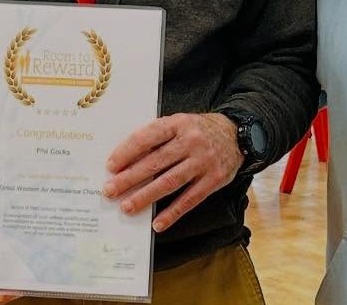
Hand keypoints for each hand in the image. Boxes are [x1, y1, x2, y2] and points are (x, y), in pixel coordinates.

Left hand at [103, 113, 242, 232]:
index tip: (111, 166)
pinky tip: (157, 223)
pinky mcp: (214, 180)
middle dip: (130, 178)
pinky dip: (172, 213)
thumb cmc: (198, 131)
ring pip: (170, 182)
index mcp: (178, 123)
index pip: (148, 137)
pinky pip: (190, 199)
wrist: (235, 135)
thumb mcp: (179, 124)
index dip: (127, 152)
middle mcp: (191, 141)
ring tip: (127, 207)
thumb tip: (126, 160)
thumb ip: (157, 137)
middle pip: (156, 162)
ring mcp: (204, 161)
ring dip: (146, 196)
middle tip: (111, 190)